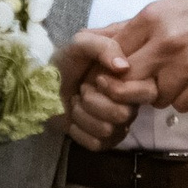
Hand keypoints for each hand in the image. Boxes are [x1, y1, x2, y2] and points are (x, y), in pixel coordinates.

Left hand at [53, 27, 135, 150]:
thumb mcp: (82, 43)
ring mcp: (117, 126)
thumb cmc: (65, 62)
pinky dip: (78, 130)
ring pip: (108, 130)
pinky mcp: (101, 142)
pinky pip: (97, 144)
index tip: (98, 79)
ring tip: (75, 102)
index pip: (147, 92)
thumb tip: (123, 66)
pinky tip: (73, 119)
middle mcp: (129, 105)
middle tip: (82, 89)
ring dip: (82, 113)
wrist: (41, 85)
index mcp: (131, 81)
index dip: (119, 89)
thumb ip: (104, 46)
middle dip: (93, 101)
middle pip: (124, 115)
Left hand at [100, 0, 187, 116]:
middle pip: (128, 81)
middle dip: (130, 88)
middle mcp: (167, 40)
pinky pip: (181, 106)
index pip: (113, 56)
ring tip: (174, 78)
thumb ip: (127, 27)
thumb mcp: (164, 7)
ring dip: (161, 94)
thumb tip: (89, 38)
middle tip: (141, 84)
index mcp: (151, 18)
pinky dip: (183, 99)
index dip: (111, 70)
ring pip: (155, 98)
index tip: (116, 74)